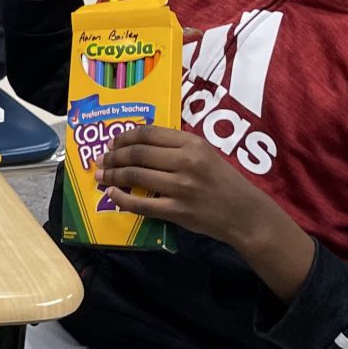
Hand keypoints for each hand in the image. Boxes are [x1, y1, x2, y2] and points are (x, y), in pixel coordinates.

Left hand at [98, 125, 282, 247]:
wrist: (246, 215)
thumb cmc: (224, 182)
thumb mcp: (206, 154)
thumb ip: (177, 147)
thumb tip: (139, 144)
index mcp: (193, 144)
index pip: (149, 134)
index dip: (124, 137)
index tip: (112, 142)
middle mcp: (186, 162)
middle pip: (138, 154)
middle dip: (113, 156)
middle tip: (101, 160)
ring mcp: (181, 188)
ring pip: (136, 176)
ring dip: (112, 175)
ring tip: (101, 176)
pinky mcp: (178, 211)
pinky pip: (141, 204)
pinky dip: (121, 198)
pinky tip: (112, 194)